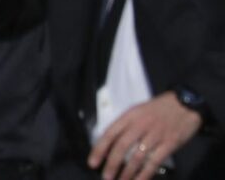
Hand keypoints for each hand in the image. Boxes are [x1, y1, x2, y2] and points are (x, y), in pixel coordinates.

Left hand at [88, 92, 202, 179]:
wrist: (185, 104)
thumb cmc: (158, 108)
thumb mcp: (137, 110)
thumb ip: (125, 125)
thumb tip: (110, 142)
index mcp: (129, 116)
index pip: (110, 133)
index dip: (99, 149)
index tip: (92, 162)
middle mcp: (140, 125)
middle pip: (121, 146)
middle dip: (112, 163)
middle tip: (106, 176)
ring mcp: (155, 135)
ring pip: (137, 156)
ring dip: (127, 172)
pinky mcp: (169, 144)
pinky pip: (154, 162)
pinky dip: (145, 173)